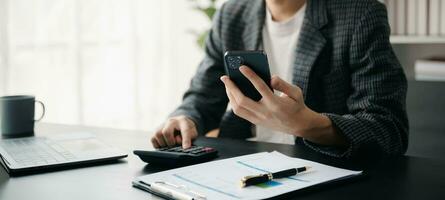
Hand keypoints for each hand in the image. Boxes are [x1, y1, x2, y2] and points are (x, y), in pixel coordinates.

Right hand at [151, 116, 197, 148]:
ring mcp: (162, 125)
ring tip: (169, 145)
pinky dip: (158, 145)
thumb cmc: (187, 129)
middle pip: (166, 132)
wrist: (180, 122)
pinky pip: (153, 138)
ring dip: (163, 143)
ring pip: (157, 134)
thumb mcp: (193, 133)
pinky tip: (164, 145)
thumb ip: (189, 138)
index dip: (185, 140)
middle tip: (174, 145)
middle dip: (170, 142)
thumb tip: (183, 146)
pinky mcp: (156, 130)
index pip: (184, 131)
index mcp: (183, 121)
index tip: (186, 148)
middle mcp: (171, 121)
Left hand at [220, 65, 346, 145]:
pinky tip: (232, 93)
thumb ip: (283, 84)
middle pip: (242, 100)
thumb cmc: (296, 105)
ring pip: (238, 108)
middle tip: (225, 77)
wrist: (298, 125)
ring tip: (227, 84)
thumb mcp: (296, 92)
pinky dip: (233, 102)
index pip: (260, 87)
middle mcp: (265, 112)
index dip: (250, 75)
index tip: (241, 66)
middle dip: (231, 87)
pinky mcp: (256, 122)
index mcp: (276, 103)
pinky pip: (240, 112)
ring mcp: (259, 119)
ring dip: (230, 95)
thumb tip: (271, 77)